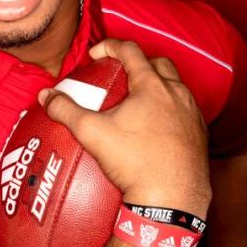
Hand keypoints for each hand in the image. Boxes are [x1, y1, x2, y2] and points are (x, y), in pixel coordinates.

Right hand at [37, 39, 210, 214]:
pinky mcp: (199, 134)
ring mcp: (191, 113)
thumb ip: (66, 110)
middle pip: (159, 63)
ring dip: (157, 85)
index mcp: (152, 86)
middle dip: (139, 62)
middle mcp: (177, 94)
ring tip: (137, 100)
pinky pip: (185, 110)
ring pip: (176, 86)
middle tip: (120, 75)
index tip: (96, 55)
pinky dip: (170, 108)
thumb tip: (47, 96)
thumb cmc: (135, 163)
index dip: (110, 46)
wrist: (172, 199)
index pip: (131, 51)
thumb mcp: (92, 133)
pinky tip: (155, 126)